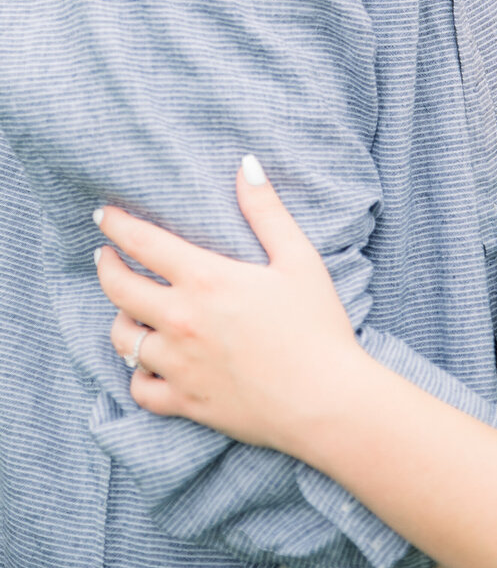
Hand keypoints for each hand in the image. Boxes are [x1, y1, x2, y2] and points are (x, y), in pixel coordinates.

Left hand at [94, 158, 360, 452]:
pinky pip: (139, 389)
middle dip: (106, 268)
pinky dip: (137, 374)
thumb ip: (267, 210)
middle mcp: (182, 321)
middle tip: (105, 257)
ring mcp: (179, 365)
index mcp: (207, 280)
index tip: (103, 217)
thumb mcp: (298, 258)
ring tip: (126, 310)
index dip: (118, 226)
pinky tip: (146, 364)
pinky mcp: (184, 402)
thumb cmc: (316, 325)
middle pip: (120, 290)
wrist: (323, 400)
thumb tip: (246, 165)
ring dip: (120, 320)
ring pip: (123, 340)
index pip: (145, 244)